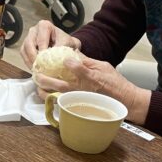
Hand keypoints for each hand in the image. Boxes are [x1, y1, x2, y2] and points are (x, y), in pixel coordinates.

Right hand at [20, 20, 80, 68]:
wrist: (64, 44)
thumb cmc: (65, 41)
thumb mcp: (67, 42)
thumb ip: (62, 47)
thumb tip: (54, 56)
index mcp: (44, 26)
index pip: (41, 39)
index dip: (42, 51)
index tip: (45, 61)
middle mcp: (34, 30)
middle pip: (29, 43)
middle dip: (33, 57)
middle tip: (38, 67)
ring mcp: (28, 38)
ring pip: (24, 49)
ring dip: (29, 61)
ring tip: (36, 69)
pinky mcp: (25, 46)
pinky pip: (23, 54)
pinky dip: (28, 62)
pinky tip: (34, 68)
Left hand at [35, 57, 151, 122]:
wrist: (124, 101)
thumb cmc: (115, 83)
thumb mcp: (104, 66)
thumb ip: (88, 62)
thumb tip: (73, 55)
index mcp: (91, 77)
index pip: (78, 68)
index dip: (69, 62)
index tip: (63, 57)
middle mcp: (84, 89)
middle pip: (61, 85)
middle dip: (46, 79)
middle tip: (37, 74)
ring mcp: (80, 99)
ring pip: (58, 97)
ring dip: (45, 92)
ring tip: (37, 86)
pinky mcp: (79, 107)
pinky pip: (62, 104)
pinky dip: (52, 101)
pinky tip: (45, 96)